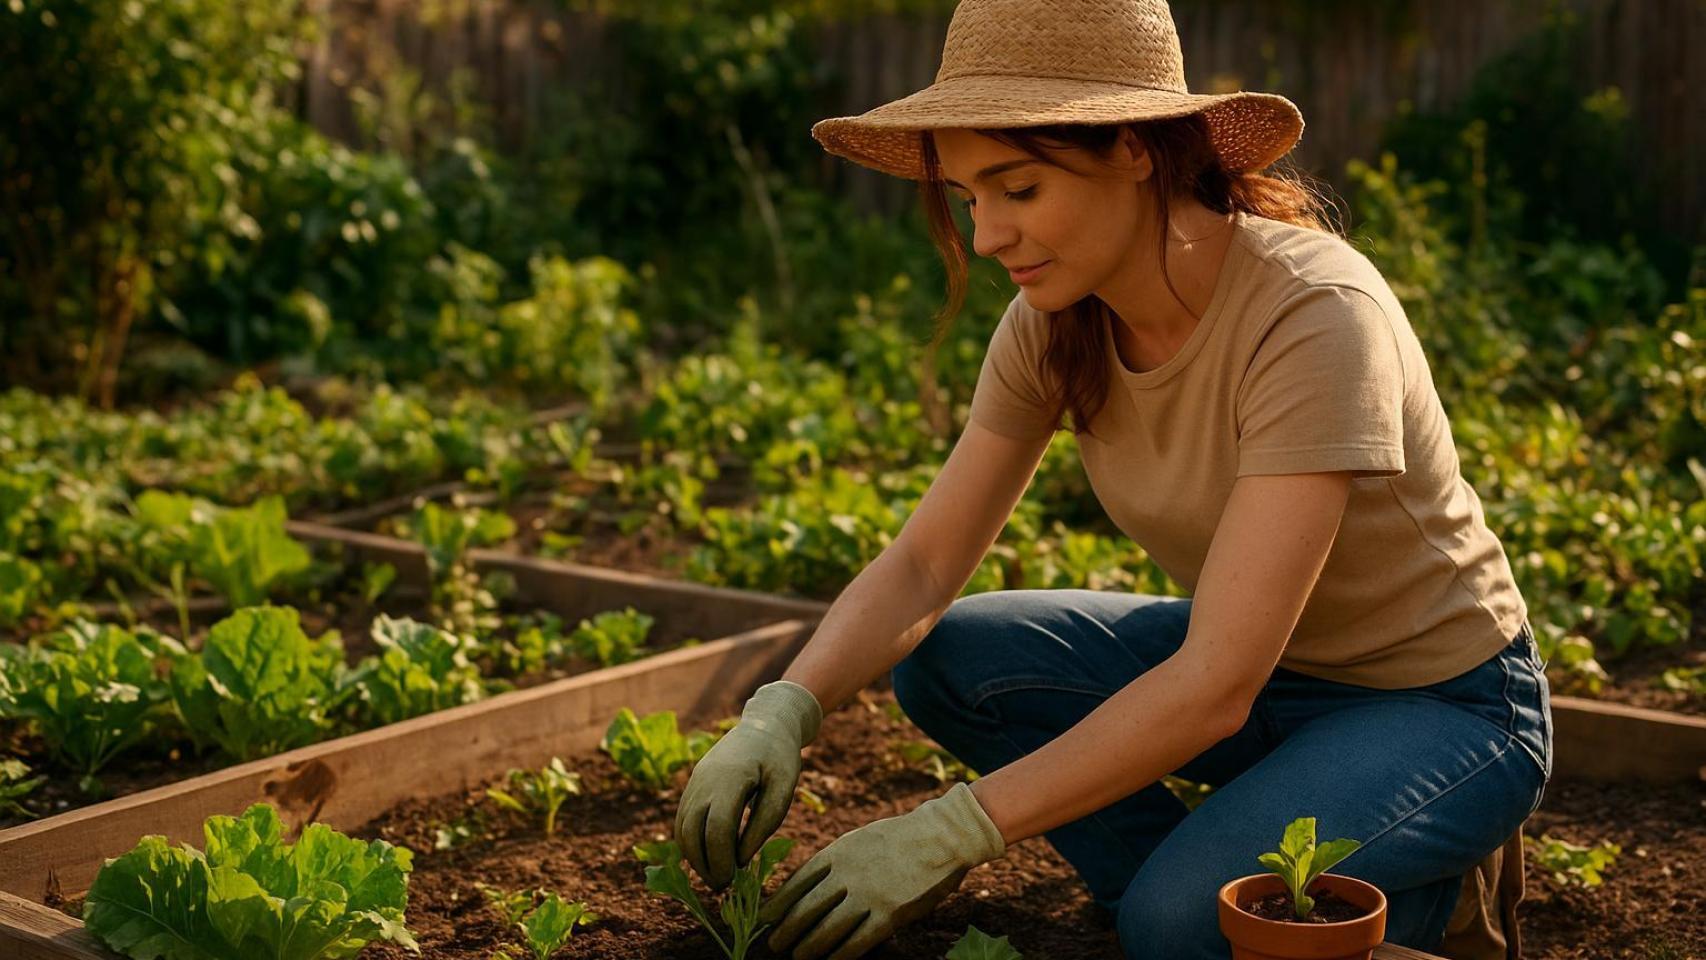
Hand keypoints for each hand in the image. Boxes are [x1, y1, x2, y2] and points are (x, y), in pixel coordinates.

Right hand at [675, 680, 822, 890]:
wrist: (765, 723)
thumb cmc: (780, 757)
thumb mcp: (784, 787)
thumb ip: (764, 822)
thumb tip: (741, 858)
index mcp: (731, 778)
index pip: (716, 828)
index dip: (721, 858)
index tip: (732, 879)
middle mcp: (705, 780)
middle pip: (692, 831)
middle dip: (703, 864)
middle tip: (721, 886)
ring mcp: (695, 781)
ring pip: (682, 827)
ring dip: (693, 857)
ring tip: (714, 876)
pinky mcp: (693, 784)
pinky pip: (683, 819)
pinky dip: (689, 842)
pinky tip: (707, 857)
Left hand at [759, 782, 1006, 959]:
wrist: (941, 835)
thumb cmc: (899, 837)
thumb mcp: (859, 839)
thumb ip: (836, 860)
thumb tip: (810, 884)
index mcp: (838, 853)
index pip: (798, 882)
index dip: (779, 902)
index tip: (767, 917)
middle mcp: (847, 875)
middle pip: (807, 908)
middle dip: (787, 929)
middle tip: (774, 944)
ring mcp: (868, 895)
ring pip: (828, 929)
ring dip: (808, 946)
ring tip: (797, 956)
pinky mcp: (889, 914)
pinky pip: (858, 941)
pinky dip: (840, 955)